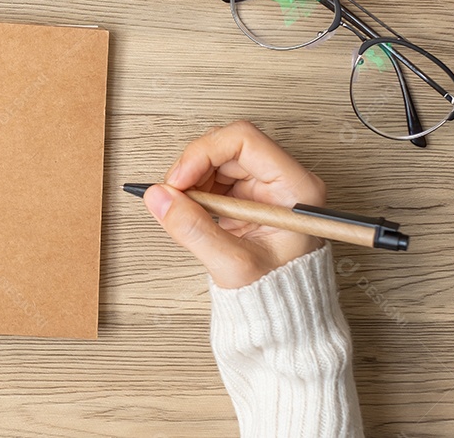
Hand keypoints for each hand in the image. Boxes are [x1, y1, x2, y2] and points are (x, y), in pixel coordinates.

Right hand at [143, 121, 325, 288]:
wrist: (283, 311)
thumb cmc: (276, 291)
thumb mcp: (232, 263)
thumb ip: (193, 229)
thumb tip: (158, 198)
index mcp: (295, 188)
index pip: (244, 141)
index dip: (203, 153)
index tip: (178, 180)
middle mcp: (283, 180)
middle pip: (227, 147)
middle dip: (193, 168)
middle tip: (172, 196)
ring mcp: (265, 187)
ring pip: (217, 160)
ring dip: (192, 181)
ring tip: (184, 211)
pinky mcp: (249, 196)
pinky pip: (214, 177)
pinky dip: (195, 192)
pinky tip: (193, 214)